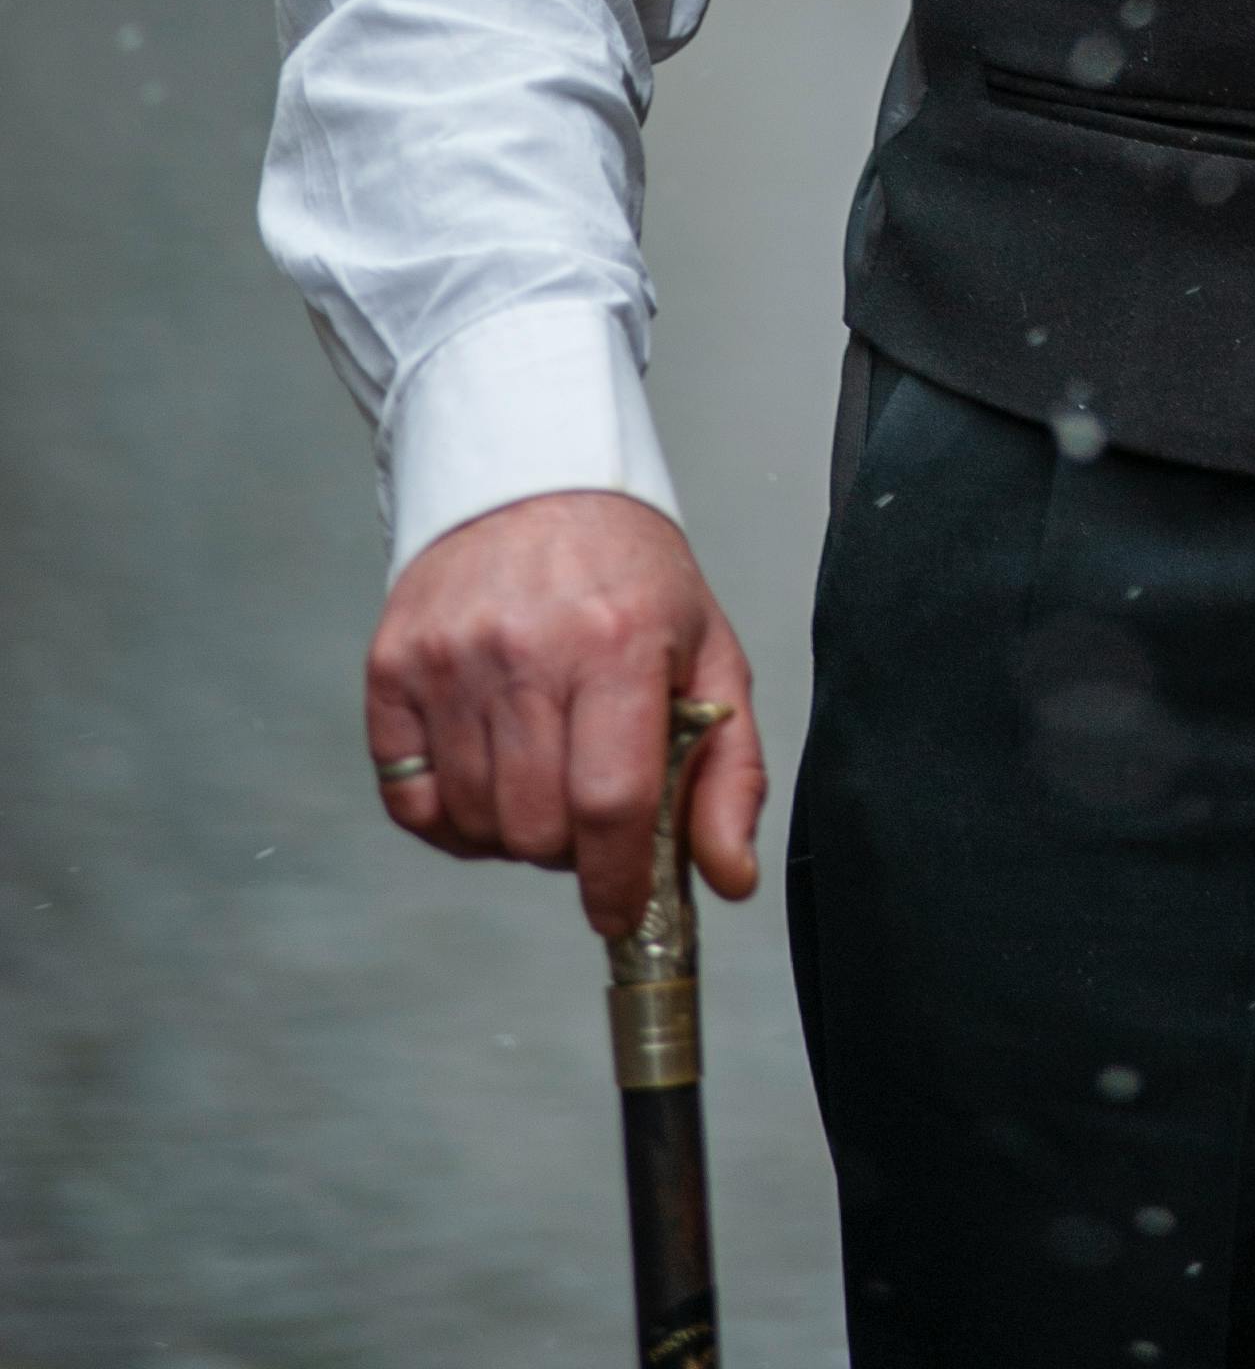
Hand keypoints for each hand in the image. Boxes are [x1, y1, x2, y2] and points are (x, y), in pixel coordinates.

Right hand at [364, 490, 763, 937]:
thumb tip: (729, 877)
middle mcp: (525, 650)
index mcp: (616, 643)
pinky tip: (486, 779)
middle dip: (573, 847)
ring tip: (544, 774)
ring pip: (476, 823)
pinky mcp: (392, 667)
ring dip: (514, 831)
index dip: (618, 880)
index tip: (622, 910)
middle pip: (539, 828)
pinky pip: (410, 801)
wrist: (534, 476)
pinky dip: (450, 818)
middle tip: (590, 807)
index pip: (611, 804)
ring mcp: (450, 659)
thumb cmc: (627, 573)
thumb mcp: (708, 652)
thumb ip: (730, 772)